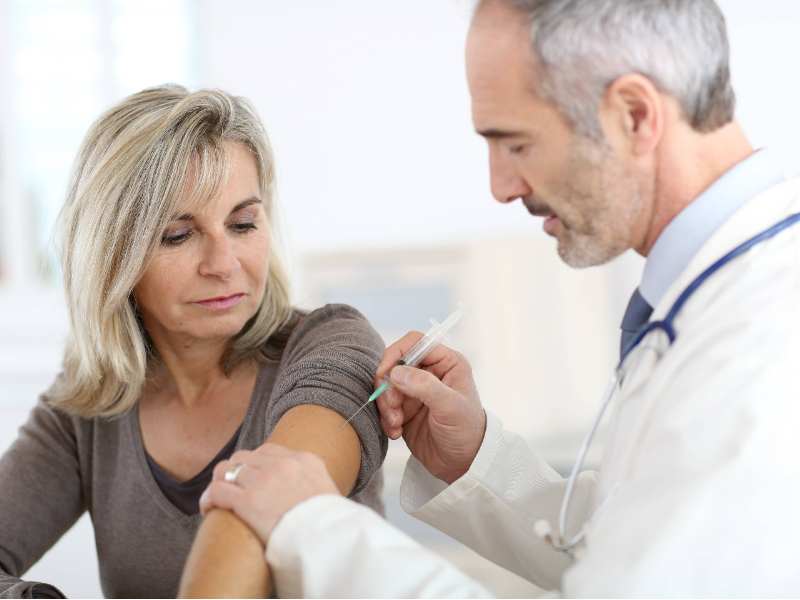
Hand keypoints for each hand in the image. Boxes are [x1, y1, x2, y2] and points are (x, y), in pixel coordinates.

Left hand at [199, 443, 338, 544]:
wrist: (331, 539)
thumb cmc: (332, 526)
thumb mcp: (329, 492)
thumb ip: (313, 484)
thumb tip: (304, 493)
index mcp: (305, 460)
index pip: (270, 451)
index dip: (255, 465)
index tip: (251, 479)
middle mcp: (284, 463)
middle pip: (246, 457)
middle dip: (236, 471)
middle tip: (232, 489)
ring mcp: (265, 480)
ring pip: (227, 469)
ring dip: (220, 482)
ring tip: (217, 498)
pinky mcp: (249, 500)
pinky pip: (217, 491)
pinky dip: (209, 498)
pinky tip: (208, 508)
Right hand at [375, 332, 485, 482]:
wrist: (463, 465)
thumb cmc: (467, 432)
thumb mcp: (450, 407)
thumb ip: (425, 386)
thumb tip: (396, 372)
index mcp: (446, 363)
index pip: (414, 343)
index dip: (396, 354)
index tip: (384, 374)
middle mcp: (429, 373)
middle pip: (395, 365)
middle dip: (388, 387)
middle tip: (392, 408)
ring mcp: (415, 391)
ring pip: (386, 386)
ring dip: (385, 405)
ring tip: (396, 424)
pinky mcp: (405, 409)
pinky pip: (384, 406)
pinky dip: (385, 418)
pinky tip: (396, 432)